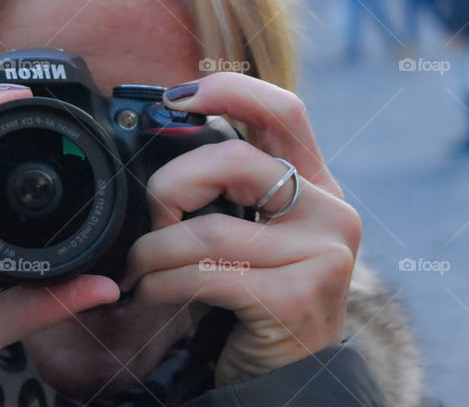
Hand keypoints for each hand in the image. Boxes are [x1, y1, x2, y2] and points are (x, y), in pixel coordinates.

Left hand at [121, 72, 360, 385]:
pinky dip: (160, 284)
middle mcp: (330, 211)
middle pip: (233, 163)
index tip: (176, 97)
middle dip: (170, 187)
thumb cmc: (254, 300)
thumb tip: (162, 140)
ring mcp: (320, 255)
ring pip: (207, 229)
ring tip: (138, 269)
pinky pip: (202, 274)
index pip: (284, 111)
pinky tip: (151, 294)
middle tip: (150, 220)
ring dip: (152, 251)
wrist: (287, 382)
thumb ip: (227, 189)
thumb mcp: (251, 233)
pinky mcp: (295, 297)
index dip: (231, 91)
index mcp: (315, 184)